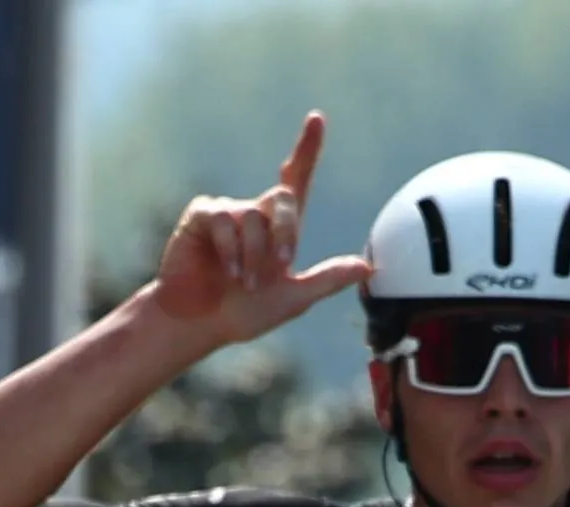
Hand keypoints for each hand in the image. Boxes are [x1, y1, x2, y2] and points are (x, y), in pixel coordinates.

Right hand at [154, 111, 371, 347]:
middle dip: (285, 232)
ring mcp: (227, 212)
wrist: (202, 324)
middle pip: (283, 197)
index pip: (296, 178)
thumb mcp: (293, 299)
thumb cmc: (245, 313)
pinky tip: (227, 271)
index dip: (307, 149)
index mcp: (280, 227)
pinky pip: (222, 220)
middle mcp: (255, 213)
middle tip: (281, 265)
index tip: (317, 119)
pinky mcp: (200, 216)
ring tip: (244, 282)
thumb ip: (327, 281)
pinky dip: (230, 248)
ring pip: (252, 217)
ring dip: (253, 255)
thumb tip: (368, 266)